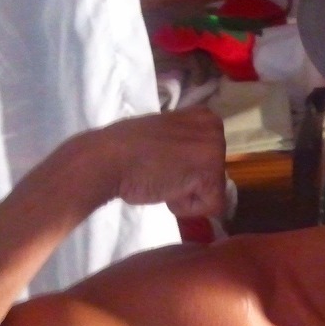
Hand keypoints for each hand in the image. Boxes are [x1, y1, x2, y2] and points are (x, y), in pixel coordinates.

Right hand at [97, 107, 226, 218]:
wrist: (108, 159)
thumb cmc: (126, 150)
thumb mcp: (165, 136)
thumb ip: (185, 146)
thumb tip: (192, 167)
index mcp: (205, 117)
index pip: (208, 160)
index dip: (184, 170)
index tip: (162, 161)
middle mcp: (215, 129)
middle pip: (214, 177)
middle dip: (187, 183)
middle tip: (160, 171)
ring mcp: (216, 150)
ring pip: (212, 193)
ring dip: (184, 194)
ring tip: (161, 178)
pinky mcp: (212, 174)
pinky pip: (210, 207)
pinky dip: (185, 207)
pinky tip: (166, 188)